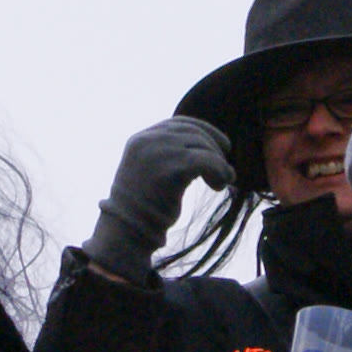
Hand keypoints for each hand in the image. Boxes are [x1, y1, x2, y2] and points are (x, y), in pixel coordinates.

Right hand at [84, 117, 234, 283]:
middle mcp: (147, 141)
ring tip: (222, 182)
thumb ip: (168, 153)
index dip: (206, 131)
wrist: (127, 227)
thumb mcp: (150, 168)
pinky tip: (219, 185)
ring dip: (220, 163)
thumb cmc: (143, 203)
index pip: (180, 123)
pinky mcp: (171, 169)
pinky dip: (220, 171)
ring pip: (203, 146)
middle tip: (224, 171)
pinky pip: (207, 161)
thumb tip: (205, 145)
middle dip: (216, 149)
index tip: (222, 146)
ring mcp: (158, 153)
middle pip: (195, 133)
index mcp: (140, 138)